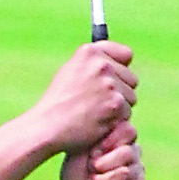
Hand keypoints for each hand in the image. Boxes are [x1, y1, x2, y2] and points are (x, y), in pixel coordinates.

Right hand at [32, 40, 137, 156]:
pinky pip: (126, 113)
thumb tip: (122, 62)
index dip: (122, 68)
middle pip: (131, 79)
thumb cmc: (57, 103)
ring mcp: (109, 84)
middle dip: (120, 91)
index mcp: (89, 53)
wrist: (47, 126)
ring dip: (118, 108)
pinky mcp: (115, 104)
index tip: (115, 78)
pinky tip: (97, 123)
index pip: (126, 54)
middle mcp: (101, 64)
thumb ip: (94, 64)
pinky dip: (115, 121)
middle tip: (98, 102)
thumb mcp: (70, 72)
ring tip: (94, 113)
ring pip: (130, 98)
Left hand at [58, 122, 144, 179]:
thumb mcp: (79, 150)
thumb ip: (96, 136)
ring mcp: (137, 171)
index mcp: (120, 138)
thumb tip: (112, 125)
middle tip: (89, 170)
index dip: (109, 142)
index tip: (92, 153)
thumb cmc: (75, 173)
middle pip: (126, 152)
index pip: (128, 131)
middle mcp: (133, 152)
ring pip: (124, 173)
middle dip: (101, 165)